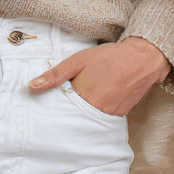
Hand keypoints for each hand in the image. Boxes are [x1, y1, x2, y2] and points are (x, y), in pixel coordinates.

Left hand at [27, 37, 169, 115]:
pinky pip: (102, 117)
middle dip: (69, 107)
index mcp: (83, 96)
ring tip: (86, 94)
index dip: (56, 102)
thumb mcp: (78, 60)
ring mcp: (109, 114)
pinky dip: (97, 110)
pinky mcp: (120, 115)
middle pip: (74, 115)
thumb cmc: (109, 56)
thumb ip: (55, 74)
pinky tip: (98, 97)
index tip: (52, 98)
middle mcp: (96, 110)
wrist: (142, 59)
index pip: (61, 107)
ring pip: (88, 117)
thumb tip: (31, 86)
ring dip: (84, 109)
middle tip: (69, 95)